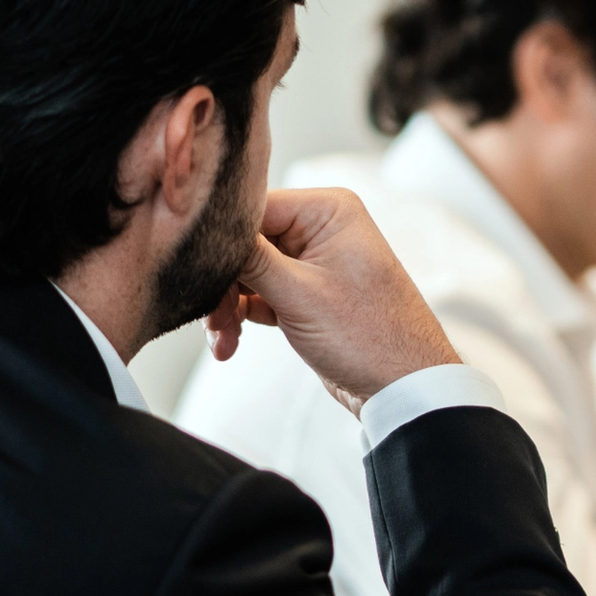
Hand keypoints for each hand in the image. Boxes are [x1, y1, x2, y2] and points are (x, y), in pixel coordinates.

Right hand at [204, 188, 459, 415]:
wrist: (403, 388)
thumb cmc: (370, 338)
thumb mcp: (299, 294)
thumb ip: (249, 258)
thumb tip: (205, 229)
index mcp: (329, 210)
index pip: (252, 207)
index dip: (220, 239)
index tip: (193, 266)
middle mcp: (322, 227)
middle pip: (245, 241)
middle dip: (223, 282)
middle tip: (212, 317)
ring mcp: (314, 261)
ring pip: (247, 271)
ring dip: (228, 306)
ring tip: (222, 339)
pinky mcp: (306, 293)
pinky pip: (259, 295)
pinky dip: (242, 316)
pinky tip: (230, 343)